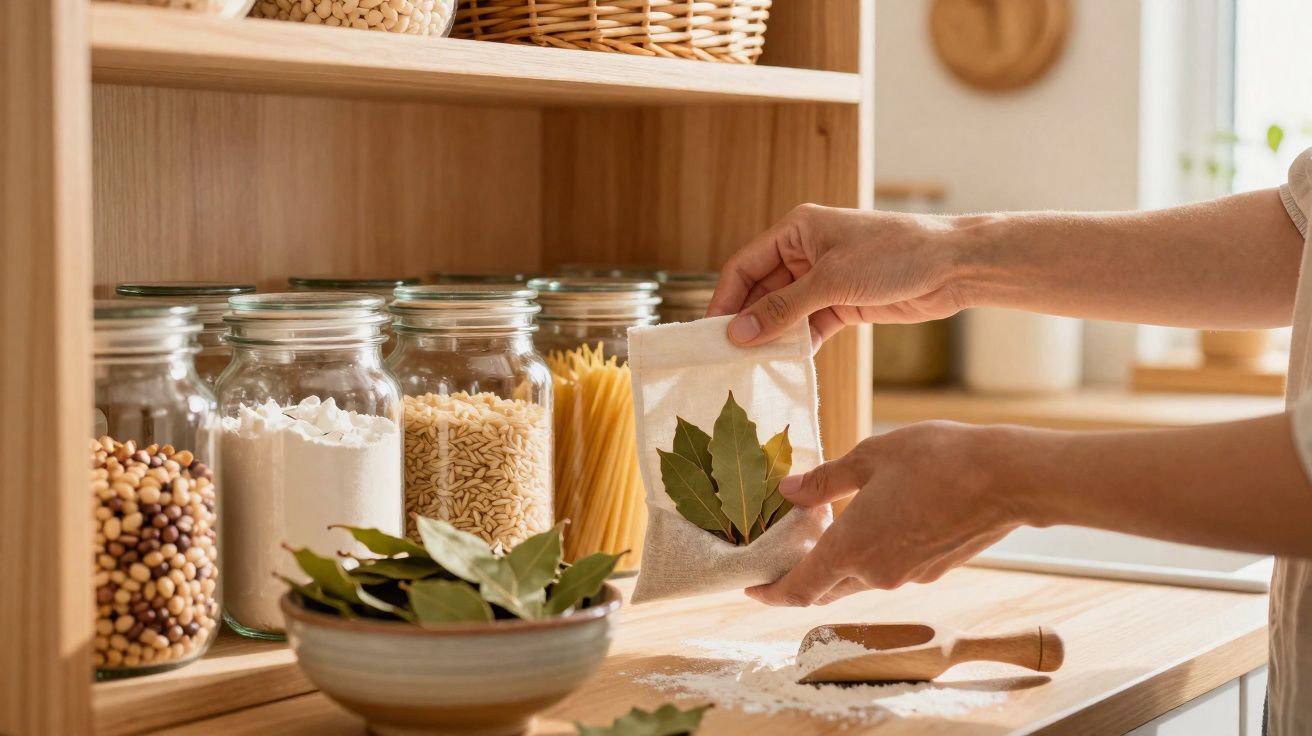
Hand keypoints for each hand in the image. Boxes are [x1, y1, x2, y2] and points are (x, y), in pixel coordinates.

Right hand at [707, 204, 970, 349]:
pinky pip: (809, 325)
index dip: (725, 299)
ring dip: (772, 337)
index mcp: (796, 231)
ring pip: (784, 312)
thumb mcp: (831, 281)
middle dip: (747, 322)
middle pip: (761, 291)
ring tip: (751, 366)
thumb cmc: (894, 255)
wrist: (953, 266)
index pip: (744, 266)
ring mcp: (824, 279)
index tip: (710, 333)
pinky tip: (786, 364)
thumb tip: (739, 333)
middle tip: (727, 357)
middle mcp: (805, 253)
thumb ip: (783, 309)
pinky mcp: (843, 302)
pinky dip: (798, 343)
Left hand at [746, 421, 1036, 605]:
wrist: (1007, 478)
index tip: (753, 589)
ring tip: (830, 524)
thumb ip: (825, 481)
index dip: (771, 593)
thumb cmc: (937, 459)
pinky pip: (890, 568)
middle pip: (826, 587)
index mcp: (851, 550)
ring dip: (840, 560)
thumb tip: (788, 491)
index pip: (799, 589)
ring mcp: (908, 577)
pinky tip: (877, 521)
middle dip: (803, 574)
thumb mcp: (870, 457)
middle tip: (787, 548)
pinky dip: (873, 553)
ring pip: (860, 577)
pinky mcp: (934, 571)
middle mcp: (876, 574)